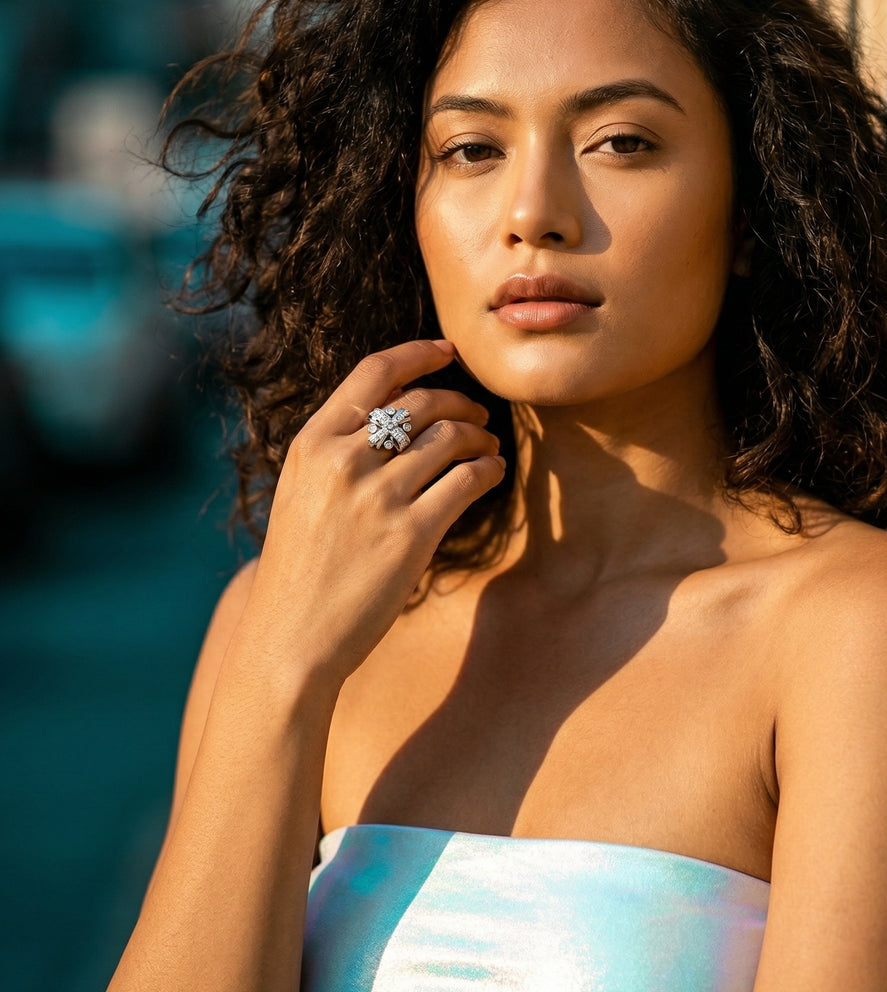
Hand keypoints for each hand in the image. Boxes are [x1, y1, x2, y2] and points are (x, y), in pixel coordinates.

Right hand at [236, 338, 503, 691]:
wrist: (291, 639)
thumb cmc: (300, 570)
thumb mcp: (302, 493)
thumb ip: (340, 452)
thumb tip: (397, 413)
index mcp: (312, 445)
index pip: (373, 373)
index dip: (417, 354)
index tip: (446, 351)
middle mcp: (343, 461)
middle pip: (421, 403)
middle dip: (459, 402)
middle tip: (477, 415)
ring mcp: (378, 497)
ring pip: (451, 438)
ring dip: (479, 437)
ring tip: (487, 448)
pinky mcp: (411, 534)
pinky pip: (467, 480)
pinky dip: (488, 470)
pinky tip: (491, 473)